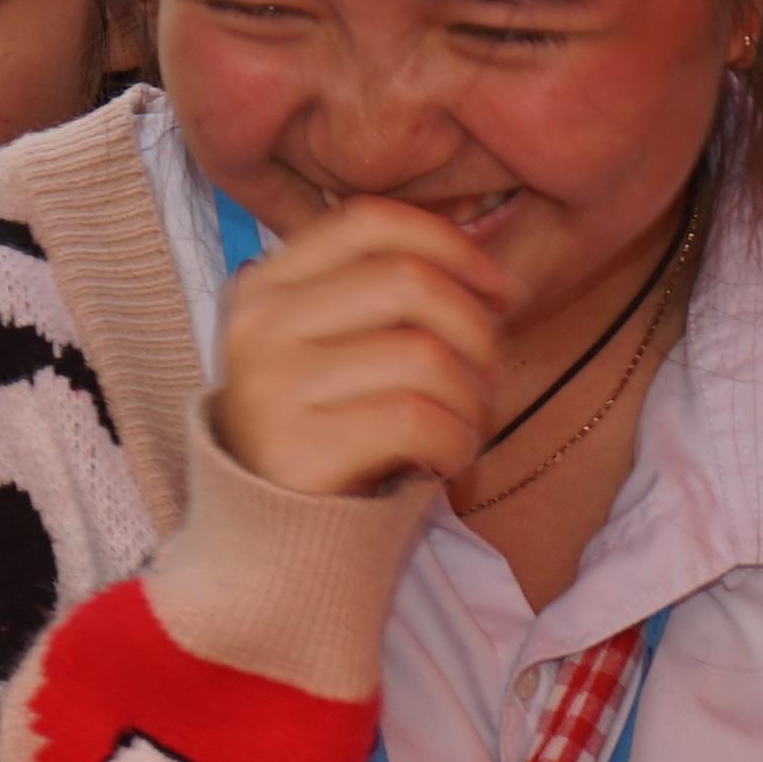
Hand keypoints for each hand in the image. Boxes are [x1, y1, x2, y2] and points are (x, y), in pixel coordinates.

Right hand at [209, 195, 502, 500]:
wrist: (269, 539)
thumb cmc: (327, 430)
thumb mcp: (336, 347)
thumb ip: (388, 299)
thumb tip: (501, 280)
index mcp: (267, 284)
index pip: (369, 222)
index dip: (448, 244)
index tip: (497, 290)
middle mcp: (261, 325)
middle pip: (408, 281)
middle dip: (475, 328)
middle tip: (488, 377)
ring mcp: (272, 385)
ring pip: (423, 355)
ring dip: (472, 397)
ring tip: (467, 427)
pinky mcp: (298, 448)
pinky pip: (418, 420)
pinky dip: (456, 441)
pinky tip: (448, 460)